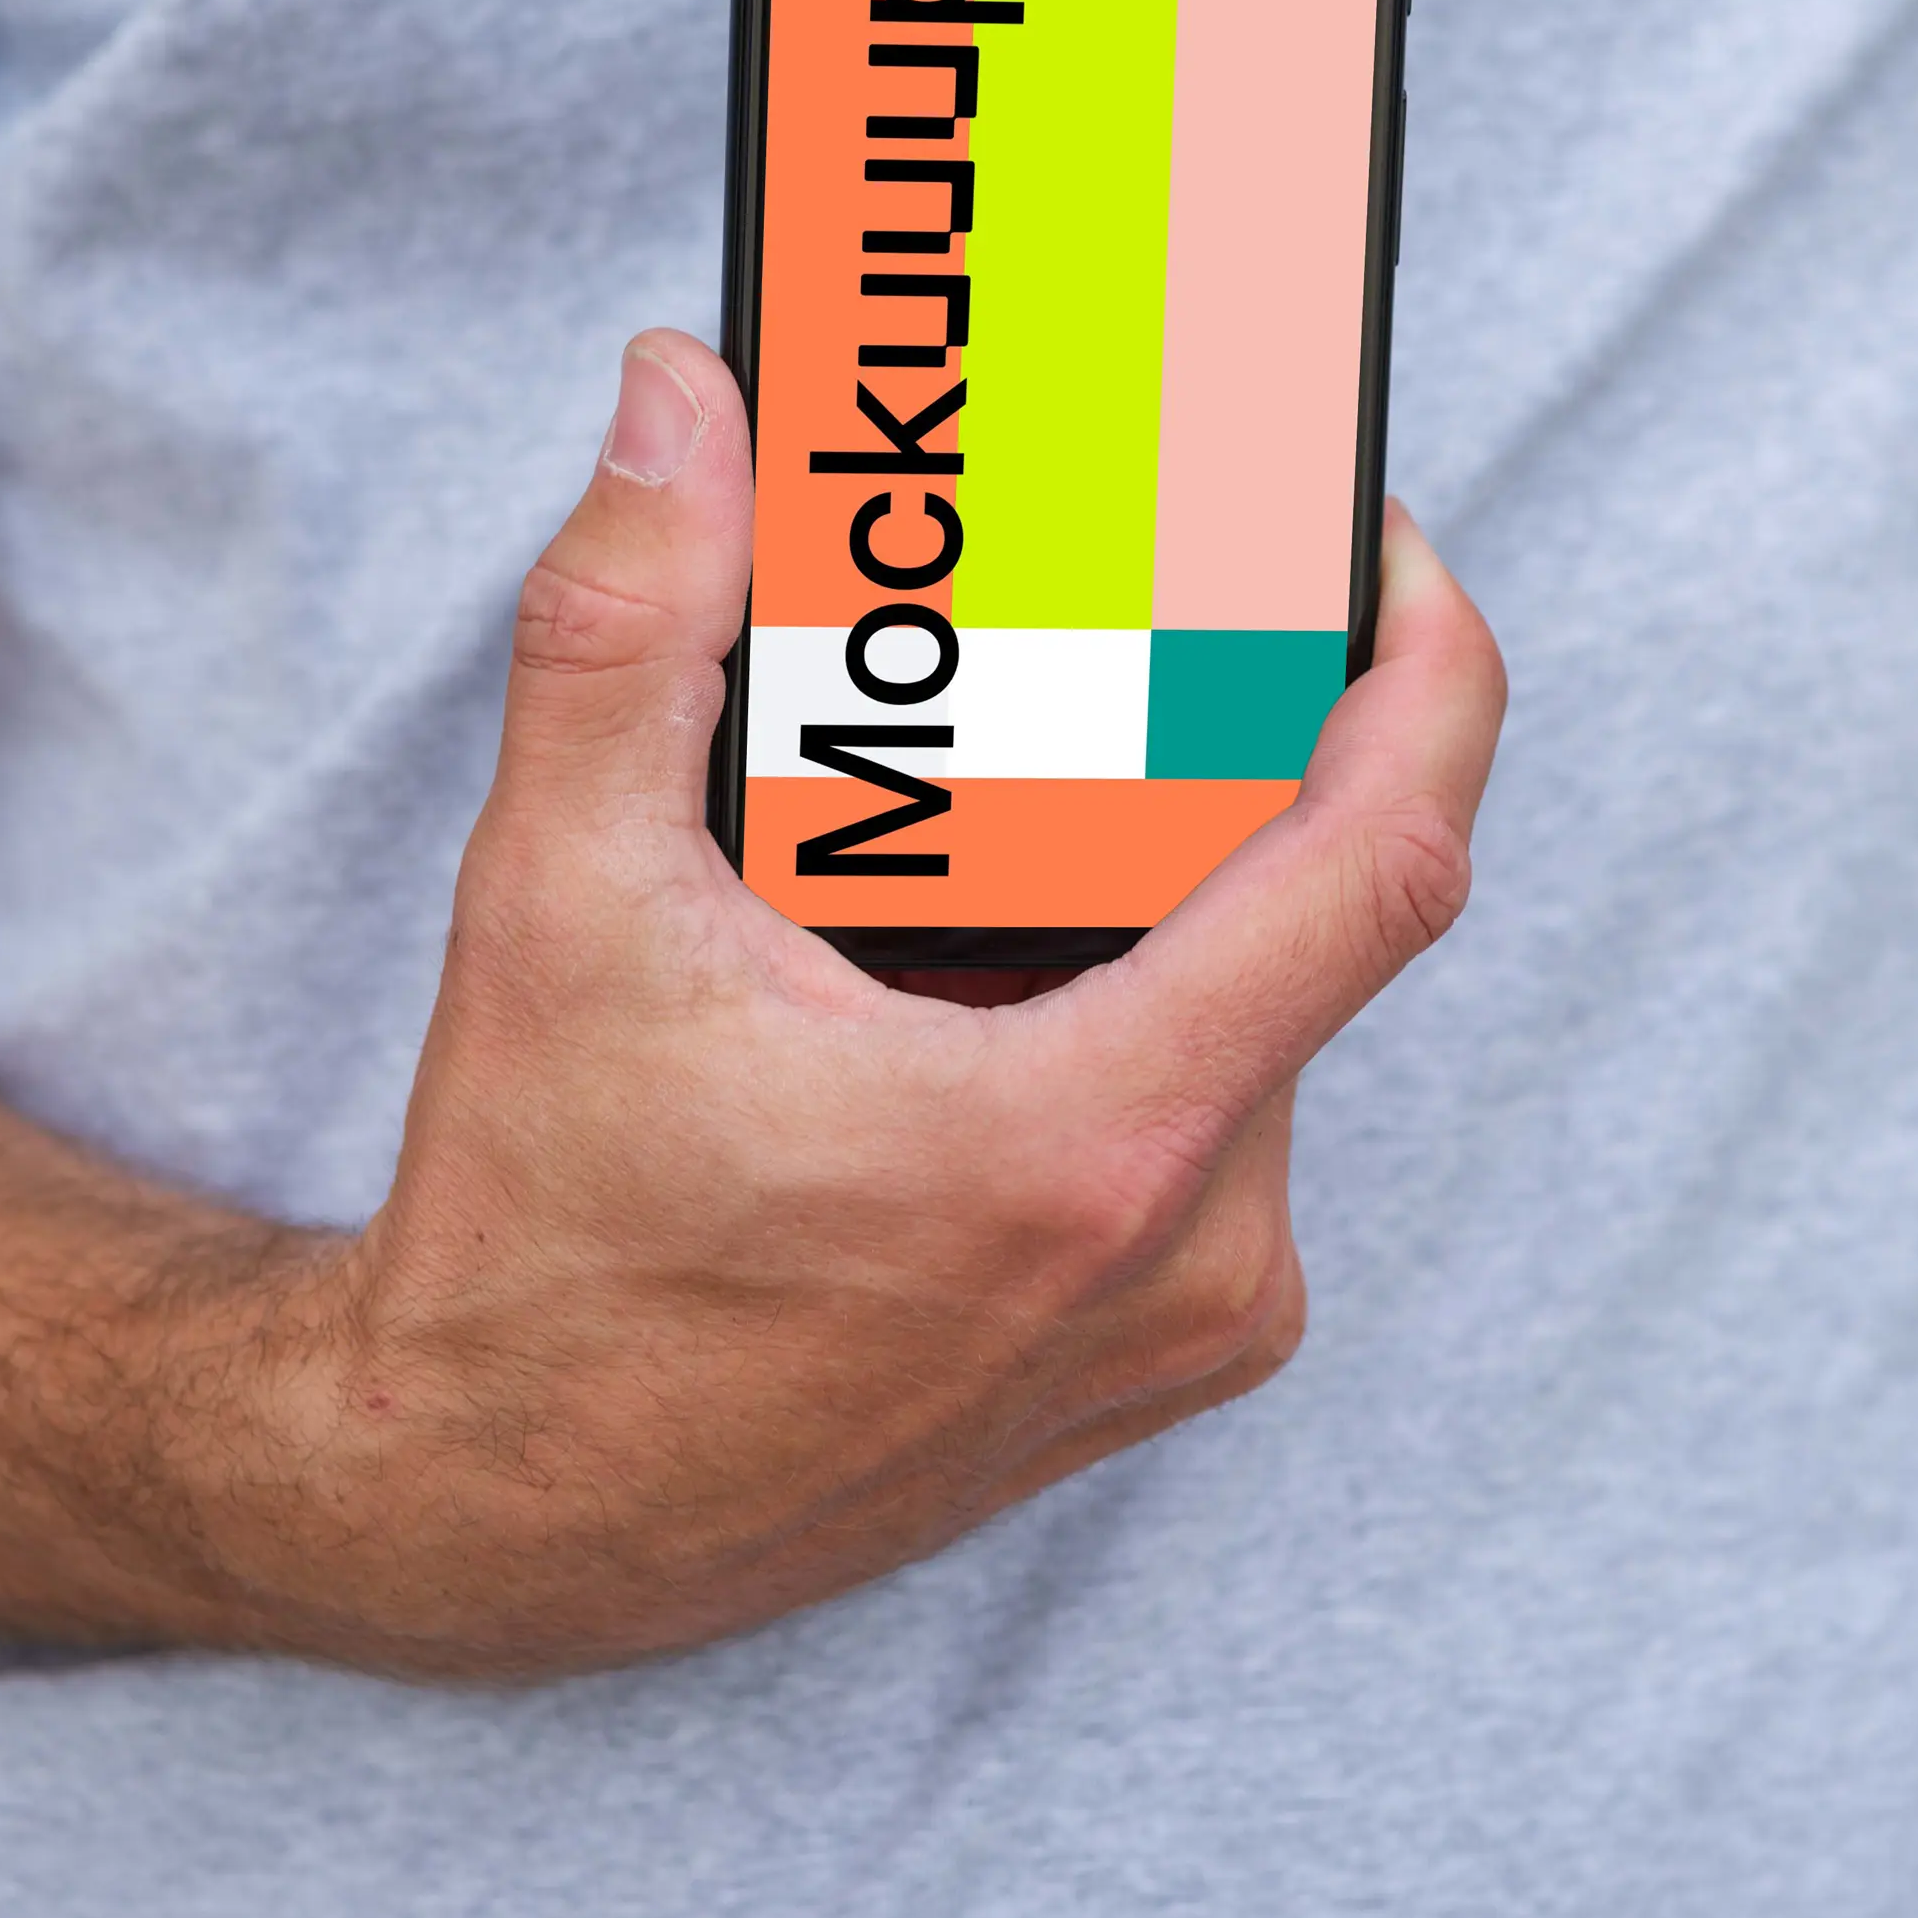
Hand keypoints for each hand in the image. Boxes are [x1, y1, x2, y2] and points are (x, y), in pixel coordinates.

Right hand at [237, 329, 1503, 1680]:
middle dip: (1197, 755)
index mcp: (1095, 1143)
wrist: (489, 1517)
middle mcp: (1191, 1254)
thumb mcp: (558, 904)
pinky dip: (1124, 1009)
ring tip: (976, 809)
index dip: (1428, 668)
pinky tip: (968, 964)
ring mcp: (1188, 1327)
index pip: (1386, 862)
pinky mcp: (1159, 1364)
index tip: (1386, 554)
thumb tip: (681, 400)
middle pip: (1297, 915)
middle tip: (1087, 627)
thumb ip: (632, 624)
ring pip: (1251, 1016)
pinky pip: (1210, 1123)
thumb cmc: (531, 1236)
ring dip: (1146, 889)